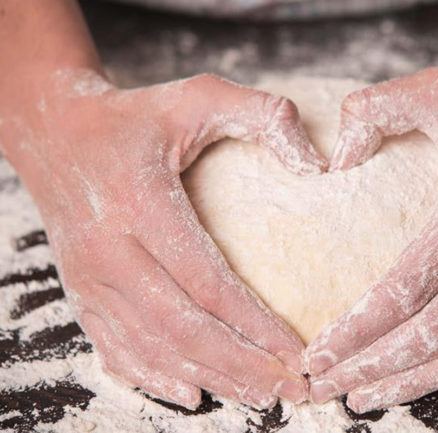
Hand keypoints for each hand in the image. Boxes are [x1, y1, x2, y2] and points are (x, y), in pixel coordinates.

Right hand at [1, 70, 326, 408]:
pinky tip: (192, 392)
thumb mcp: (198, 95)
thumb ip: (262, 115)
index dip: (257, 326)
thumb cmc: (135, 116)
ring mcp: (89, 277)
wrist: (52, 131)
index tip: (301, 353)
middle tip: (292, 392)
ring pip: (152, 347)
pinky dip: (154, 376)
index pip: (208, 283)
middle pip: (182, 328)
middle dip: (242, 367)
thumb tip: (318, 165)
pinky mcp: (81, 291)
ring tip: (259, 397)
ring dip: (210, 378)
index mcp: (141, 204)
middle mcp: (109, 250)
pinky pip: (116, 347)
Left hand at [306, 68, 437, 411]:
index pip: (407, 287)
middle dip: (372, 367)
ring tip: (365, 397)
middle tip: (325, 385)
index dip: (357, 328)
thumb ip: (377, 107)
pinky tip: (430, 378)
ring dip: (414, 383)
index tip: (318, 351)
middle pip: (431, 332)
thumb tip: (334, 158)